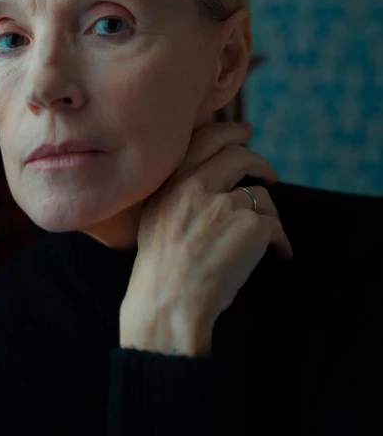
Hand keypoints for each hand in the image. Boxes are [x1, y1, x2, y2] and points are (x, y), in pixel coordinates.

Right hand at [119, 121, 293, 357]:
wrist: (167, 304)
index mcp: (171, 183)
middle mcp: (196, 186)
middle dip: (260, 162)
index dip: (229, 131)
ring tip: (267, 236)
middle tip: (270, 174)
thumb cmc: (160, 270)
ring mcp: (224, 205)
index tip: (244, 132)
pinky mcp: (250, 227)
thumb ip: (177, 192)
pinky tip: (278, 255)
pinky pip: (275, 226)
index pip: (204, 139)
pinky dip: (280, 242)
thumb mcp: (155, 218)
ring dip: (268, 215)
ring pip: (260, 195)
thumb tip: (209, 177)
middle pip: (239, 155)